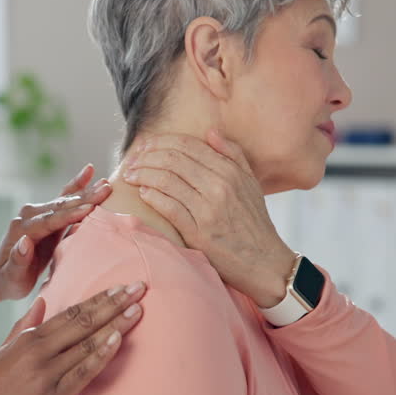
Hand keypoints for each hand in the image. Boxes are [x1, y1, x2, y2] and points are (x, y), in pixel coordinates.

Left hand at [0, 163, 111, 299]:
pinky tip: (89, 172)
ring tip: (105, 183)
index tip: (89, 209)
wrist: (1, 274)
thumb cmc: (9, 280)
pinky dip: (77, 185)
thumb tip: (25, 242)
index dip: (69, 215)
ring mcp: (38, 213)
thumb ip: (18, 261)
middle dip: (83, 198)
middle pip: (60, 206)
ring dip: (85, 191)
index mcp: (22, 230)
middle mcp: (29, 216)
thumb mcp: (12, 277)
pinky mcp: (46, 214)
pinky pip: (63, 198)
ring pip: (64, 200)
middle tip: (106, 190)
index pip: (49, 221)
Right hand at [0, 282, 146, 394]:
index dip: (99, 299)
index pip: (72, 312)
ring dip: (115, 326)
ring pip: (87, 345)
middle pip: (84, 322)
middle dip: (114, 304)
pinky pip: (82, 373)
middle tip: (139, 287)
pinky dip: (101, 356)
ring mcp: (46, 374)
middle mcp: (39, 351)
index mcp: (28, 337)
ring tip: (137, 310)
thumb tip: (45, 300)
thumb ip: (26, 324)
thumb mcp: (4, 349)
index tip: (120, 287)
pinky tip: (118, 340)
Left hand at [122, 130, 295, 307]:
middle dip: (145, 157)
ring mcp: (208, 210)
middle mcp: (219, 186)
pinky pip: (168, 207)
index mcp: (230, 171)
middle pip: (172, 160)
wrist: (265, 262)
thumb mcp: (251, 183)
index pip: (187, 145)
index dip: (160, 141)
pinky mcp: (198, 233)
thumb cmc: (254, 222)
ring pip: (165, 181)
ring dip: (142, 174)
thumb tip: (210, 132)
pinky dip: (151, 196)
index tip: (144, 145)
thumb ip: (232, 155)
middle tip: (131, 161)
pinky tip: (143, 193)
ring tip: (130, 175)